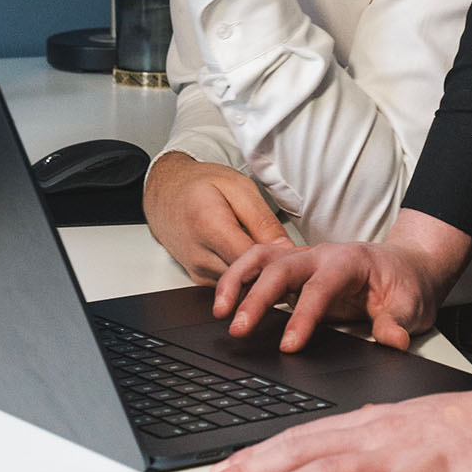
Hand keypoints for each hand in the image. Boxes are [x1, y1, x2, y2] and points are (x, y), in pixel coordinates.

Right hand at [143, 153, 291, 282]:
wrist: (165, 194)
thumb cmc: (201, 184)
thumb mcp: (238, 188)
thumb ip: (263, 221)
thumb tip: (288, 251)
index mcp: (210, 226)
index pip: (252, 259)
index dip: (281, 262)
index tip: (305, 260)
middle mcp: (200, 256)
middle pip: (247, 278)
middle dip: (277, 273)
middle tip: (303, 264)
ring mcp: (198, 272)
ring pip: (241, 287)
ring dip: (264, 278)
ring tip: (285, 263)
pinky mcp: (200, 281)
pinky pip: (232, 287)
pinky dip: (250, 278)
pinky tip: (263, 266)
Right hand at [212, 208, 471, 352]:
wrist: (405, 266)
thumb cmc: (405, 285)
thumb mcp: (410, 304)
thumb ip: (397, 321)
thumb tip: (392, 340)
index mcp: (349, 262)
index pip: (321, 287)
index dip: (303, 315)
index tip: (288, 345)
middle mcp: (322, 256)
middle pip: (282, 267)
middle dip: (257, 296)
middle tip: (239, 329)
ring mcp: (305, 261)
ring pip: (263, 257)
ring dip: (238, 280)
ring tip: (220, 311)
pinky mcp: (295, 272)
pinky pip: (260, 267)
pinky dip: (239, 279)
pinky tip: (224, 303)